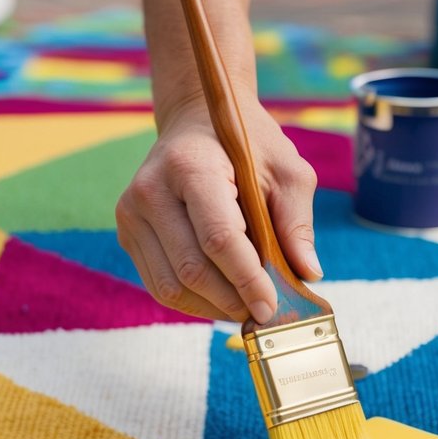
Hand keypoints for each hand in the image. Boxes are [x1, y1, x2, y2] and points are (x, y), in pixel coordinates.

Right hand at [116, 93, 321, 321]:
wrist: (196, 123)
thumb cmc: (246, 146)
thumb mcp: (286, 170)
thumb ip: (297, 221)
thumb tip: (308, 273)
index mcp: (191, 167)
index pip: (218, 237)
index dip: (247, 279)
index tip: (271, 306)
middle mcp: (151, 190)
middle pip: (191, 268)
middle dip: (231, 300)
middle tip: (264, 315)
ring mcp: (132, 214)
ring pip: (170, 286)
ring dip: (212, 308)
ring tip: (245, 309)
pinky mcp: (129, 233)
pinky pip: (159, 285)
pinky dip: (193, 302)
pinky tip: (222, 299)